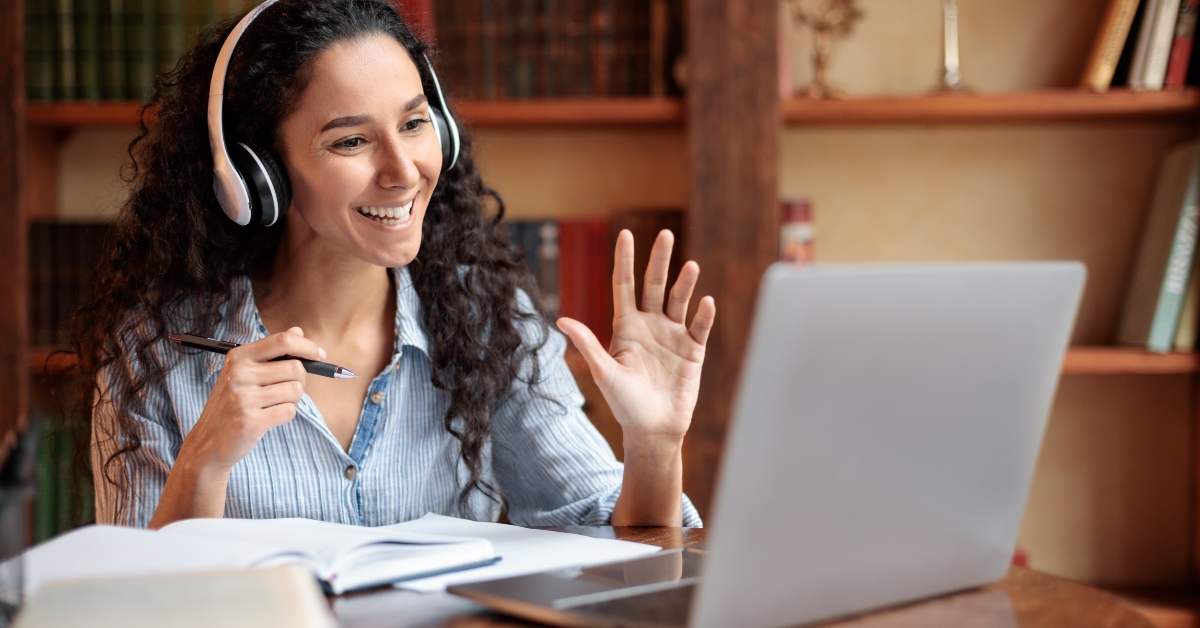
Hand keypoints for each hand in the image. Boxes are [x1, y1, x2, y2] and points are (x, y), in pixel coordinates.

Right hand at [178, 327, 324, 474]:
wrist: (209, 441)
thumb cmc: (233, 403)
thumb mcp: (244, 372)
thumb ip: (272, 352)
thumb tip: (298, 331)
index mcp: (239, 357)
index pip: (283, 341)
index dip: (308, 347)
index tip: (320, 355)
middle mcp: (239, 374)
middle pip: (295, 368)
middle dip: (300, 380)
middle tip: (286, 390)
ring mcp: (243, 398)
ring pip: (295, 391)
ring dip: (292, 400)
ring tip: (272, 405)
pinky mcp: (250, 421)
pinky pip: (289, 411)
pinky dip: (285, 415)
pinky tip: (267, 417)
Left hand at [556, 230, 715, 449]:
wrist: (653, 430)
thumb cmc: (625, 404)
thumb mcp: (604, 373)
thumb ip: (588, 344)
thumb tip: (561, 320)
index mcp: (626, 327)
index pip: (624, 286)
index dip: (624, 261)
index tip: (625, 234)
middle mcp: (650, 325)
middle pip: (655, 285)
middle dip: (659, 260)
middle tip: (665, 234)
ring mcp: (673, 336)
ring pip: (680, 301)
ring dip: (685, 284)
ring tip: (690, 266)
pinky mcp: (693, 350)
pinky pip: (699, 327)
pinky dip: (703, 314)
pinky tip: (706, 301)